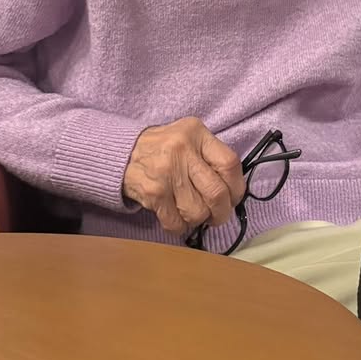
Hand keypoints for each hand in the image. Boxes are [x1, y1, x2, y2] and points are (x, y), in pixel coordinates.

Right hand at [123, 117, 244, 235]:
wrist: (122, 152)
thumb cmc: (163, 147)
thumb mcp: (189, 137)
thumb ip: (210, 155)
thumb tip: (234, 189)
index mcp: (196, 133)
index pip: (229, 164)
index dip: (237, 187)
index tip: (234, 197)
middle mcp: (182, 150)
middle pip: (217, 192)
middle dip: (222, 212)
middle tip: (217, 215)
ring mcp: (166, 172)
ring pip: (198, 211)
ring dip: (199, 220)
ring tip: (194, 213)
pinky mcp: (153, 192)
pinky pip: (176, 222)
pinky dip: (180, 227)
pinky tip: (177, 218)